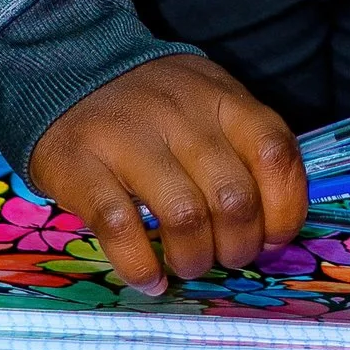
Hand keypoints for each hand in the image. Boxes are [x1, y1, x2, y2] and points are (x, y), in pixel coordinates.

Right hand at [28, 54, 305, 294]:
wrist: (65, 71)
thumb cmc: (152, 106)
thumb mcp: (208, 103)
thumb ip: (243, 149)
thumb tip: (272, 229)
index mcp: (221, 98)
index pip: (275, 153)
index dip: (284, 209)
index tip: (272, 238)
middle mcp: (180, 114)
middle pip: (233, 197)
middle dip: (238, 246)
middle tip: (224, 258)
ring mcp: (128, 138)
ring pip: (184, 216)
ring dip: (194, 259)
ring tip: (186, 266)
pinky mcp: (80, 165)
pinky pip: (121, 228)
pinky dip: (140, 265)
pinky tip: (148, 278)